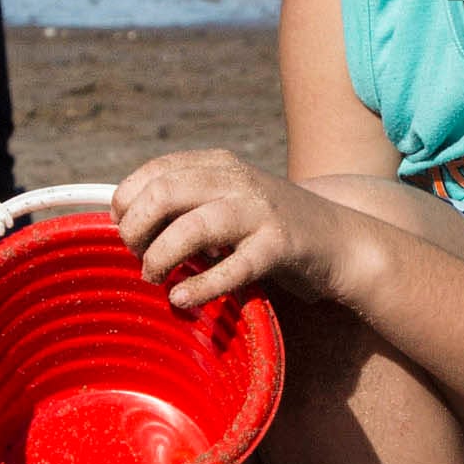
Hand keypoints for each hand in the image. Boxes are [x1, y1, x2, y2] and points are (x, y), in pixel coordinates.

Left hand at [116, 148, 340, 309]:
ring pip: (193, 227)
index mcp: (218, 165)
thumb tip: (128, 228)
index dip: (128, 201)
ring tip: (155, 277)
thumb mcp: (228, 201)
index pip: (156, 171)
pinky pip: (231, 268)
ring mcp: (260, 211)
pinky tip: (183, 298)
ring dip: (161, 256)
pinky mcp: (280, 246)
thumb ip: (187, 204)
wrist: (340, 240)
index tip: (124, 229)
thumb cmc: (270, 227)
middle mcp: (237, 180)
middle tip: (136, 255)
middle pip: (165, 193)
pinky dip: (199, 287)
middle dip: (136, 228)